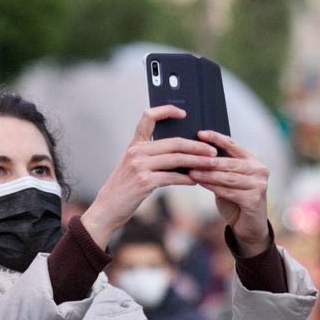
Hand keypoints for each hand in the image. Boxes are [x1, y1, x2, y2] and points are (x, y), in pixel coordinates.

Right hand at [81, 106, 218, 247]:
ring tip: (211, 164)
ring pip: (176, 159)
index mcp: (134, 144)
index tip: (183, 113)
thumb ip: (151, 157)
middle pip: (173, 142)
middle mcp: (136, 151)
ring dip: (197, 162)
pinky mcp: (144, 181)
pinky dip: (187, 178)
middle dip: (196, 146)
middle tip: (212, 151)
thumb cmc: (124, 189)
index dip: (166, 111)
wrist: (107, 208)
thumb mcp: (133, 167)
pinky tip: (196, 180)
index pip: (148, 117)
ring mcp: (140, 166)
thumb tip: (181, 154)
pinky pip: (172, 177)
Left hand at [189, 130, 270, 256]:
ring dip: (208, 175)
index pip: (233, 145)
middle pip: (230, 162)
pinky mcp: (255, 199)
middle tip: (190, 157)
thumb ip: (219, 167)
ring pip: (228, 177)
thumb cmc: (236, 199)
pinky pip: (229, 191)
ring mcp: (259, 185)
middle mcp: (260, 170)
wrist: (249, 225)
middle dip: (208, 160)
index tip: (200, 133)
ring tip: (191, 171)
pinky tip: (200, 183)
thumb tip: (196, 153)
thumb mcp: (227, 180)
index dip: (217, 138)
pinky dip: (213, 187)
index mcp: (253, 160)